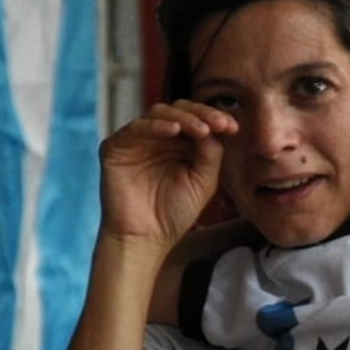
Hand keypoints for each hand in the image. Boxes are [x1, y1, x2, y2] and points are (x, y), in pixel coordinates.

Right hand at [97, 100, 238, 250]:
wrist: (146, 239)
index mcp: (178, 145)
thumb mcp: (203, 181)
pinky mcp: (115, 148)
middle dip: (202, 114)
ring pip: (159, 113)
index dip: (215, 119)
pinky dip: (156, 126)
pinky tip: (174, 131)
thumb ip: (210, 153)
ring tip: (201, 129)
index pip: (197, 120)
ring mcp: (136, 141)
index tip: (233, 127)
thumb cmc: (173, 215)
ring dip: (183, 118)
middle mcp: (157, 139)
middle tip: (220, 124)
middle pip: (179, 110)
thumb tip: (213, 127)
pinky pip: (136, 128)